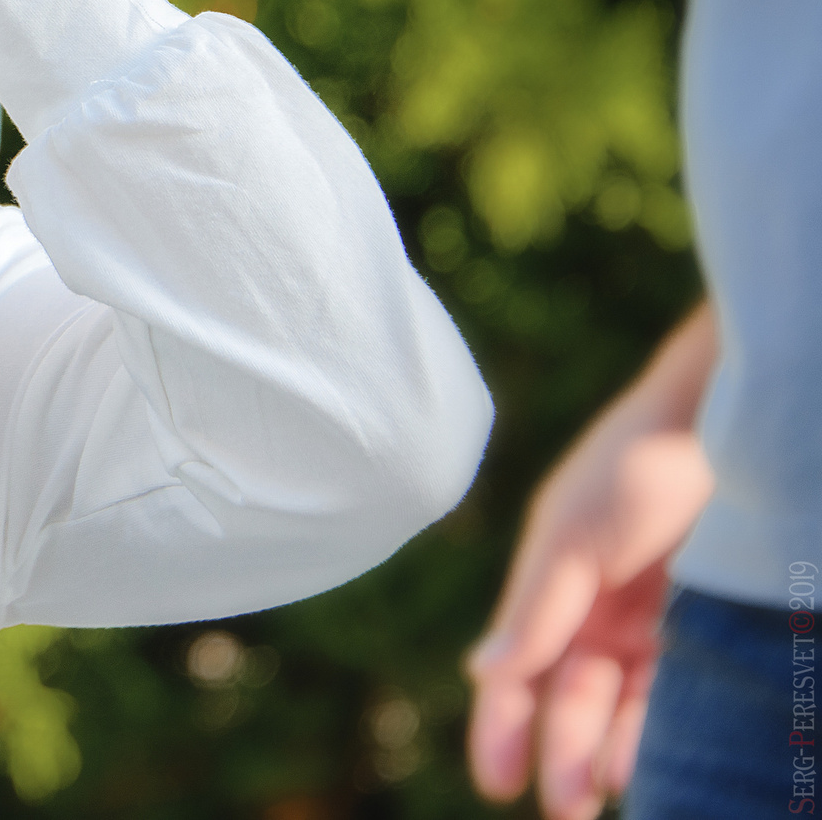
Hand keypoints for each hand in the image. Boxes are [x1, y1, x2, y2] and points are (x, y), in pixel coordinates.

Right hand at [466, 310, 718, 819]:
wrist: (725, 424)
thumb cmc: (634, 466)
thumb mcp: (574, 538)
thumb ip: (536, 608)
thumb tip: (482, 672)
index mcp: (548, 585)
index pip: (515, 669)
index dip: (501, 725)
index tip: (497, 781)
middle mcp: (593, 610)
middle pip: (569, 697)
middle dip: (562, 753)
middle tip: (564, 810)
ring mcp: (647, 619)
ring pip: (621, 704)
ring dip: (610, 751)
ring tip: (605, 797)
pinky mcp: (698, 624)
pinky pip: (672, 691)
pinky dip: (656, 728)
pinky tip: (648, 760)